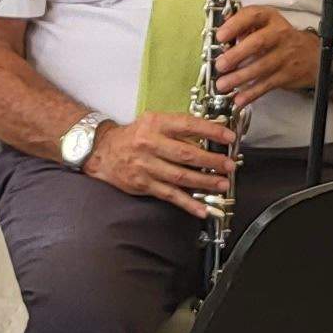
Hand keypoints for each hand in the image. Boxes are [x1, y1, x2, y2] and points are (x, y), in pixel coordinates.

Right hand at [82, 112, 235, 205]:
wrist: (103, 151)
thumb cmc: (133, 136)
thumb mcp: (154, 122)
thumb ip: (178, 128)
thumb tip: (209, 135)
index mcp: (156, 124)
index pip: (187, 125)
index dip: (210, 131)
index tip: (228, 137)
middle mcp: (150, 144)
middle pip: (186, 154)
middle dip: (211, 161)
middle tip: (229, 165)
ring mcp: (147, 166)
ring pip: (180, 177)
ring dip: (204, 182)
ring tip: (222, 184)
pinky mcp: (144, 184)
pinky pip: (170, 195)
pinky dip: (188, 204)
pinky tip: (202, 209)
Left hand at [211, 6, 318, 106]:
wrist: (312, 55)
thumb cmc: (281, 38)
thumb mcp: (266, 24)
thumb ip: (245, 28)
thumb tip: (224, 41)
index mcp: (270, 19)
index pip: (253, 16)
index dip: (236, 25)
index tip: (221, 36)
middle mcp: (279, 34)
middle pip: (258, 43)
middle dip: (237, 55)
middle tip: (221, 65)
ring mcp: (284, 55)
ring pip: (261, 67)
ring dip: (239, 77)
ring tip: (223, 84)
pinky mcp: (286, 75)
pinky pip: (266, 85)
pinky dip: (252, 93)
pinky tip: (239, 99)